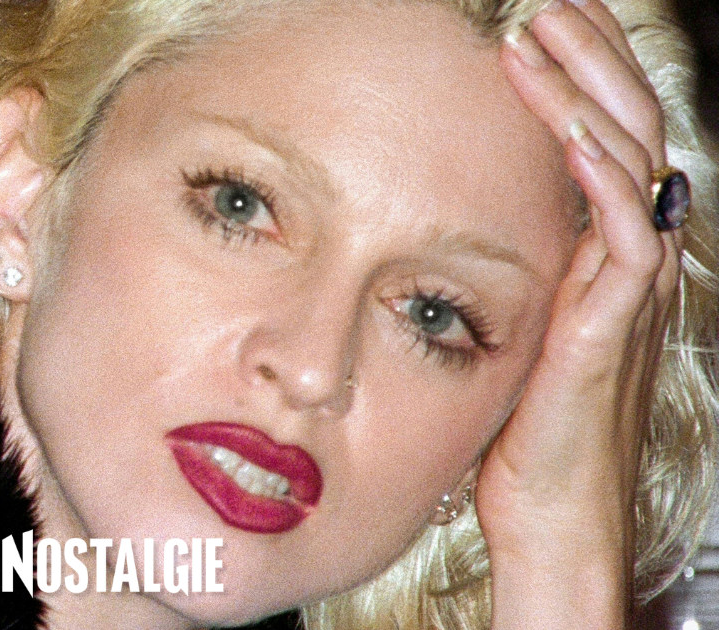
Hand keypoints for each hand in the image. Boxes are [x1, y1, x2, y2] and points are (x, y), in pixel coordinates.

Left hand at [477, 0, 680, 626]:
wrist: (545, 506)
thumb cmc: (515, 417)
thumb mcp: (507, 318)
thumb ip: (500, 262)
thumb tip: (438, 212)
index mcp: (596, 250)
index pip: (605, 139)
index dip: (584, 79)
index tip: (541, 28)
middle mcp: (621, 259)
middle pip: (628, 133)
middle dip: (593, 63)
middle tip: (553, 9)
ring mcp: (622, 292)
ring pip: (629, 170)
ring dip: (585, 101)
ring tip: (544, 45)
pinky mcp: (610, 329)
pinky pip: (624, 243)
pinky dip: (603, 185)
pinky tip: (572, 140)